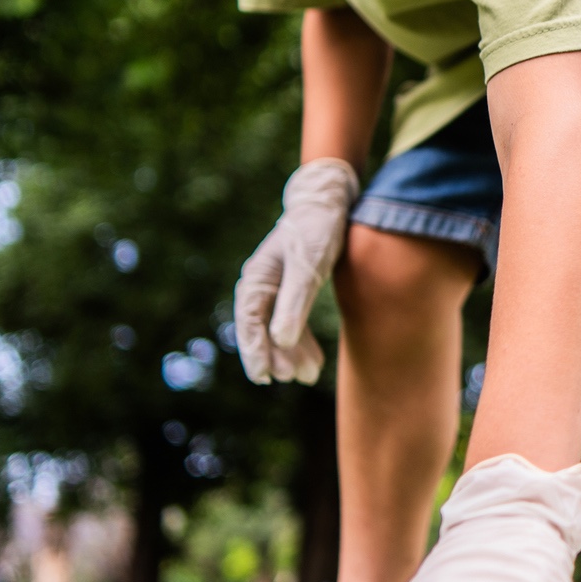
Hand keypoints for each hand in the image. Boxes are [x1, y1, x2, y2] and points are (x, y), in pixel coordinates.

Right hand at [233, 159, 359, 383]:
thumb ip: (294, 302)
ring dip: (290, 353)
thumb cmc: (317, 231)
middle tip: (292, 378)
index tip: (263, 377)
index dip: (255, 351)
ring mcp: (276, 288)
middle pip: (261, 330)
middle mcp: (261, 285)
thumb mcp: (308, 267)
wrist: (330, 203)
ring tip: (308, 375)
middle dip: (275, 357)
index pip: (250, 322)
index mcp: (258, 278)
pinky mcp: (292, 289)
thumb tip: (280, 339)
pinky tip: (313, 362)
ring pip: (277, 330)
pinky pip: (291, 323)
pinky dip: (302, 342)